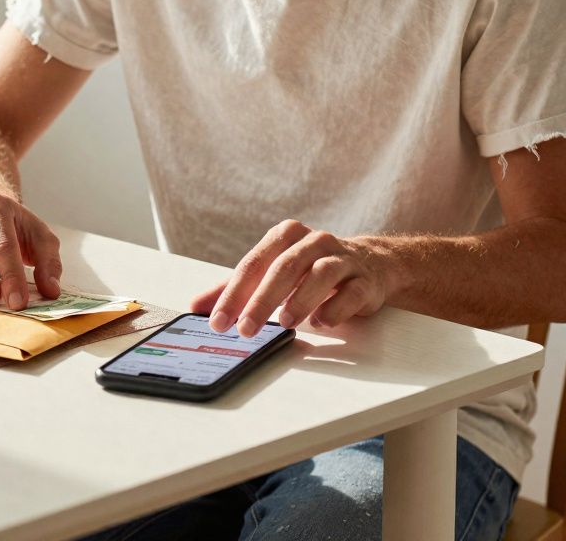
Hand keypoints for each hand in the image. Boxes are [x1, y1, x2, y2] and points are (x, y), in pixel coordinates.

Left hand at [190, 220, 388, 337]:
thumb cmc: (310, 269)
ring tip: (285, 323)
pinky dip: (335, 308)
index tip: (218, 321)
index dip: (234, 293)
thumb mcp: (272, 272)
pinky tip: (321, 322)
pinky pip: (351, 293)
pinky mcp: (365, 280)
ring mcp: (342, 259)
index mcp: (285, 236)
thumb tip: (196, 307)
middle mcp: (314, 241)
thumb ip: (236, 288)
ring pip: (320, 274)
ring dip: (300, 300)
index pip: (253, 263)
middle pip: (284, 267)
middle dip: (262, 300)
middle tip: (246, 329)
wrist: (369, 264)